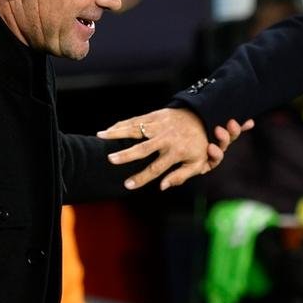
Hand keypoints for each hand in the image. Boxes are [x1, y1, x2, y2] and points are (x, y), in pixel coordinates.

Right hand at [97, 109, 252, 190]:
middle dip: (126, 155)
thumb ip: (180, 176)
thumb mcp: (197, 163)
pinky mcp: (155, 116)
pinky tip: (108, 130)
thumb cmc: (198, 144)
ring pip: (136, 129)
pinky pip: (136, 120)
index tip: (128, 185)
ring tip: (100, 137)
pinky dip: (121, 125)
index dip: (142, 178)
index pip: (156, 168)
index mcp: (176, 152)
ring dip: (118, 133)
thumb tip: (162, 186)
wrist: (202, 116)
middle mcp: (167, 138)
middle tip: (111, 160)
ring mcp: (160, 125)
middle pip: (144, 148)